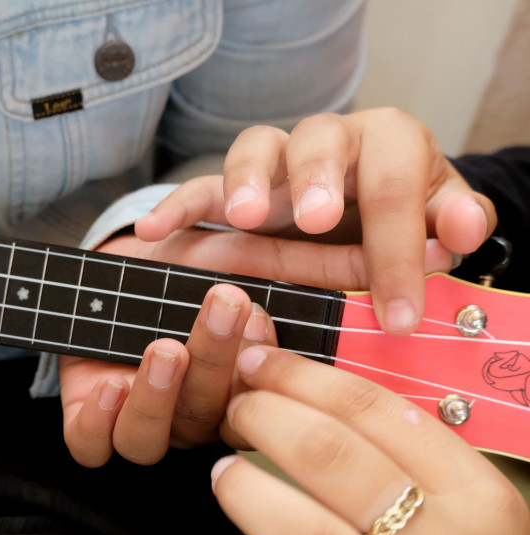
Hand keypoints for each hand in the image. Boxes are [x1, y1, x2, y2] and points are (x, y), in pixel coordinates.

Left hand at [59, 230, 277, 466]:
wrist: (115, 258)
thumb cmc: (184, 263)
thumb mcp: (237, 257)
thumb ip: (293, 267)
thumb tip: (370, 268)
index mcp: (230, 395)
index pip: (255, 411)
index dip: (260, 377)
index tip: (262, 321)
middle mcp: (187, 419)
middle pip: (204, 418)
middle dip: (216, 360)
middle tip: (225, 304)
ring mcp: (137, 424)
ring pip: (147, 441)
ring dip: (157, 396)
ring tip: (165, 348)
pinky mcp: (86, 423)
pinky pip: (91, 446)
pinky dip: (97, 422)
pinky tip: (109, 385)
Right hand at [136, 108, 497, 335]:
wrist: (366, 204)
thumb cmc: (398, 220)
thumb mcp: (436, 223)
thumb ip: (449, 226)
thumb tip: (464, 232)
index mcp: (390, 143)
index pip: (395, 184)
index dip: (401, 248)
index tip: (398, 314)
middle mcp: (331, 139)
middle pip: (320, 138)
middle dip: (317, 179)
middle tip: (315, 219)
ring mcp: (278, 160)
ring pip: (255, 146)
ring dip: (248, 180)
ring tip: (243, 218)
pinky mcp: (234, 185)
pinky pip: (199, 187)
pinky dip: (176, 206)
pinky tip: (153, 232)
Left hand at [212, 347, 529, 534]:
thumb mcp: (454, 513)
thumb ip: (396, 456)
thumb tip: (304, 387)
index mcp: (472, 491)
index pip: (375, 411)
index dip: (302, 378)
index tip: (256, 363)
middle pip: (334, 458)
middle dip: (266, 420)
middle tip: (231, 410)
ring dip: (253, 496)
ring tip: (224, 475)